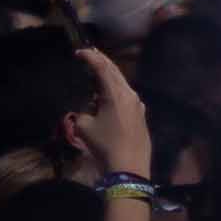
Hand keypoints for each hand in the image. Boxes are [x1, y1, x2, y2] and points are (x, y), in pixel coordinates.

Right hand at [75, 45, 152, 185]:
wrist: (130, 167)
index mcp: (116, 93)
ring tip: (97, 75)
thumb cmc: (106, 145)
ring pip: (122, 83)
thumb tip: (83, 112)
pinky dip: (116, 90)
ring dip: (109, 77)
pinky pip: (127, 95)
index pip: (103, 68)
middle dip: (102, 62)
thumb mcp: (85, 129)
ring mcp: (138, 103)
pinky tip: (109, 98)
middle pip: (115, 71)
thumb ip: (80, 115)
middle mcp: (130, 93)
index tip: (80, 52)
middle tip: (90, 55)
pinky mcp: (141, 114)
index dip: (91, 57)